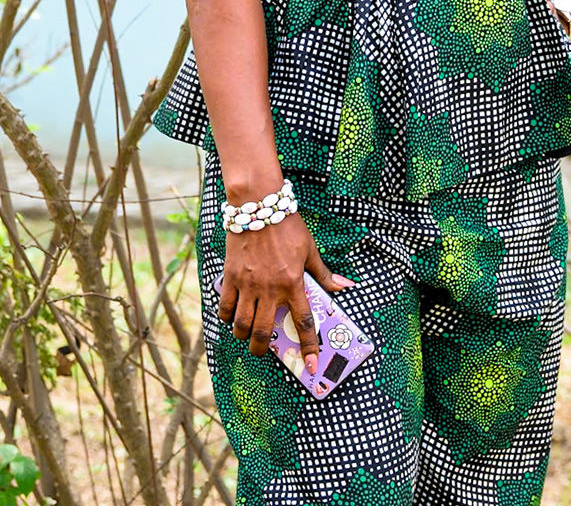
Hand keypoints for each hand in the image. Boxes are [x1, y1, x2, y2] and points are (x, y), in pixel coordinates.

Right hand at [218, 213, 354, 372]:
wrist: (258, 205)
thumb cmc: (287, 226)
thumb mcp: (310, 249)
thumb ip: (323, 273)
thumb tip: (344, 286)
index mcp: (293, 284)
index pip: (304, 323)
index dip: (308, 347)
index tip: (310, 365)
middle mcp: (270, 289)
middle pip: (263, 333)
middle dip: (262, 349)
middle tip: (262, 350)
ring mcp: (248, 285)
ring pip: (241, 325)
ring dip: (243, 336)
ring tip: (246, 335)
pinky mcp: (230, 277)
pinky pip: (225, 307)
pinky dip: (227, 316)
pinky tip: (231, 316)